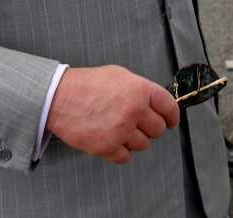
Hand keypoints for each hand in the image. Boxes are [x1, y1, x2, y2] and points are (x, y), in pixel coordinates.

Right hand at [45, 65, 179, 163]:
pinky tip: (113, 140)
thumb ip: (140, 89)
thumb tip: (155, 102)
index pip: (169, 107)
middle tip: (140, 124)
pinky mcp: (107, 147)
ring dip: (134, 140)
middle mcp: (134, 111)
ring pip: (143, 144)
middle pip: (158, 129)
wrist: (60, 98)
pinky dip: (121, 152)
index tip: (171, 121)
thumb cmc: (87, 85)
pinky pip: (125, 157)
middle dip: (151, 128)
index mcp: (141, 90)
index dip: (172, 116)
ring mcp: (121, 130)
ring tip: (120, 129)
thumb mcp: (120, 76)